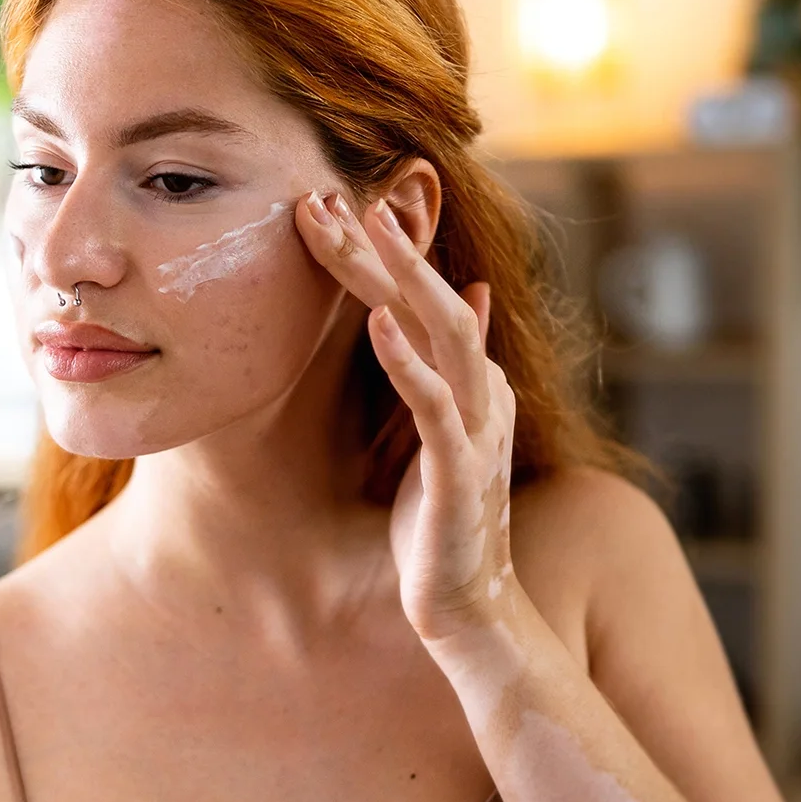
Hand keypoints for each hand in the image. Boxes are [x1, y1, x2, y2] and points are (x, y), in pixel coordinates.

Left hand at [298, 191, 516, 643]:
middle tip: (319, 194)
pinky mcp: (460, 470)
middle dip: (377, 244)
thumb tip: (468, 294)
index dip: (383, 250)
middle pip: (430, 296)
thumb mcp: (438, 435)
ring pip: (442, 330)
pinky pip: (434, 404)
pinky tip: (376, 323)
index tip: (332, 202)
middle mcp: (481, 391)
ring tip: (354, 227)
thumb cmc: (441, 524)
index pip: (424, 298)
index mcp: (471, 381)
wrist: (470, 607)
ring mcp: (476, 427)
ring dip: (397, 276)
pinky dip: (406, 359)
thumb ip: (440, 370)